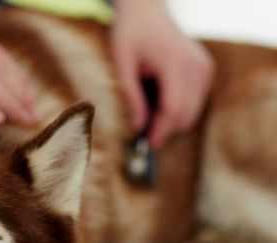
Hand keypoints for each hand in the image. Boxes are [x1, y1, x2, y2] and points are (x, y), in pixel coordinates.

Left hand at [112, 0, 213, 147]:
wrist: (147, 13)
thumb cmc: (129, 35)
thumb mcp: (121, 65)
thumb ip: (130, 96)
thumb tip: (137, 127)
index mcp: (174, 63)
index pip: (172, 108)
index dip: (161, 130)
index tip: (147, 145)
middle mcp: (195, 65)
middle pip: (186, 113)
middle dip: (165, 129)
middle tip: (143, 138)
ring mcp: (204, 67)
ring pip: (193, 110)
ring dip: (172, 119)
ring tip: (147, 110)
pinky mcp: (205, 69)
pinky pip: (195, 100)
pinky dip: (179, 107)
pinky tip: (159, 97)